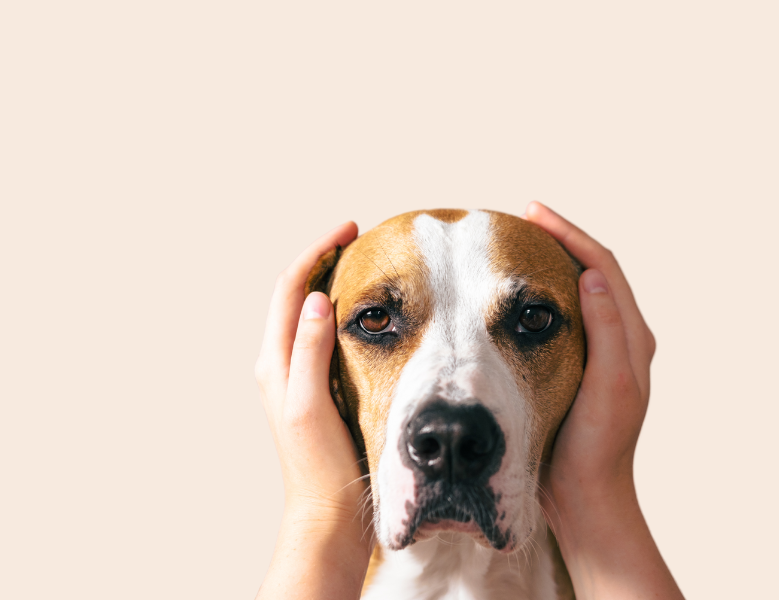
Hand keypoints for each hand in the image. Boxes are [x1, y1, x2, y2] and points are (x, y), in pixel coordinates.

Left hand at [254, 221, 370, 599]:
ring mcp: (294, 376)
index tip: (349, 229)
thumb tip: (316, 299)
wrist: (325, 512)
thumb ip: (310, 351)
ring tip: (359, 264)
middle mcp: (279, 364)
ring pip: (305, 312)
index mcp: (275, 362)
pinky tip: (363, 313)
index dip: (317, 252)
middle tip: (356, 237)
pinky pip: (319, 334)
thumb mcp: (313, 404)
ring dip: (327, 281)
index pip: (290, 289)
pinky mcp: (312, 388)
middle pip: (294, 294)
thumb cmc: (321, 465)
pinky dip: (337, 311)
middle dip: (321, 259)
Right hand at [525, 202, 682, 599]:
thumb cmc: (597, 446)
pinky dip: (542, 294)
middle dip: (561, 240)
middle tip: (523, 219)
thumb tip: (592, 277)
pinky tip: (516, 294)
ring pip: (577, 291)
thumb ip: (608, 332)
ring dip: (553, 263)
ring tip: (520, 245)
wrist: (586, 494)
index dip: (571, 235)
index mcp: (633, 338)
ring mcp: (600, 352)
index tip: (533, 214)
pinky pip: (562, 315)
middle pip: (592, 270)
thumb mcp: (610, 387)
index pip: (603, 267)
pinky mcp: (578, 365)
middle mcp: (621, 339)